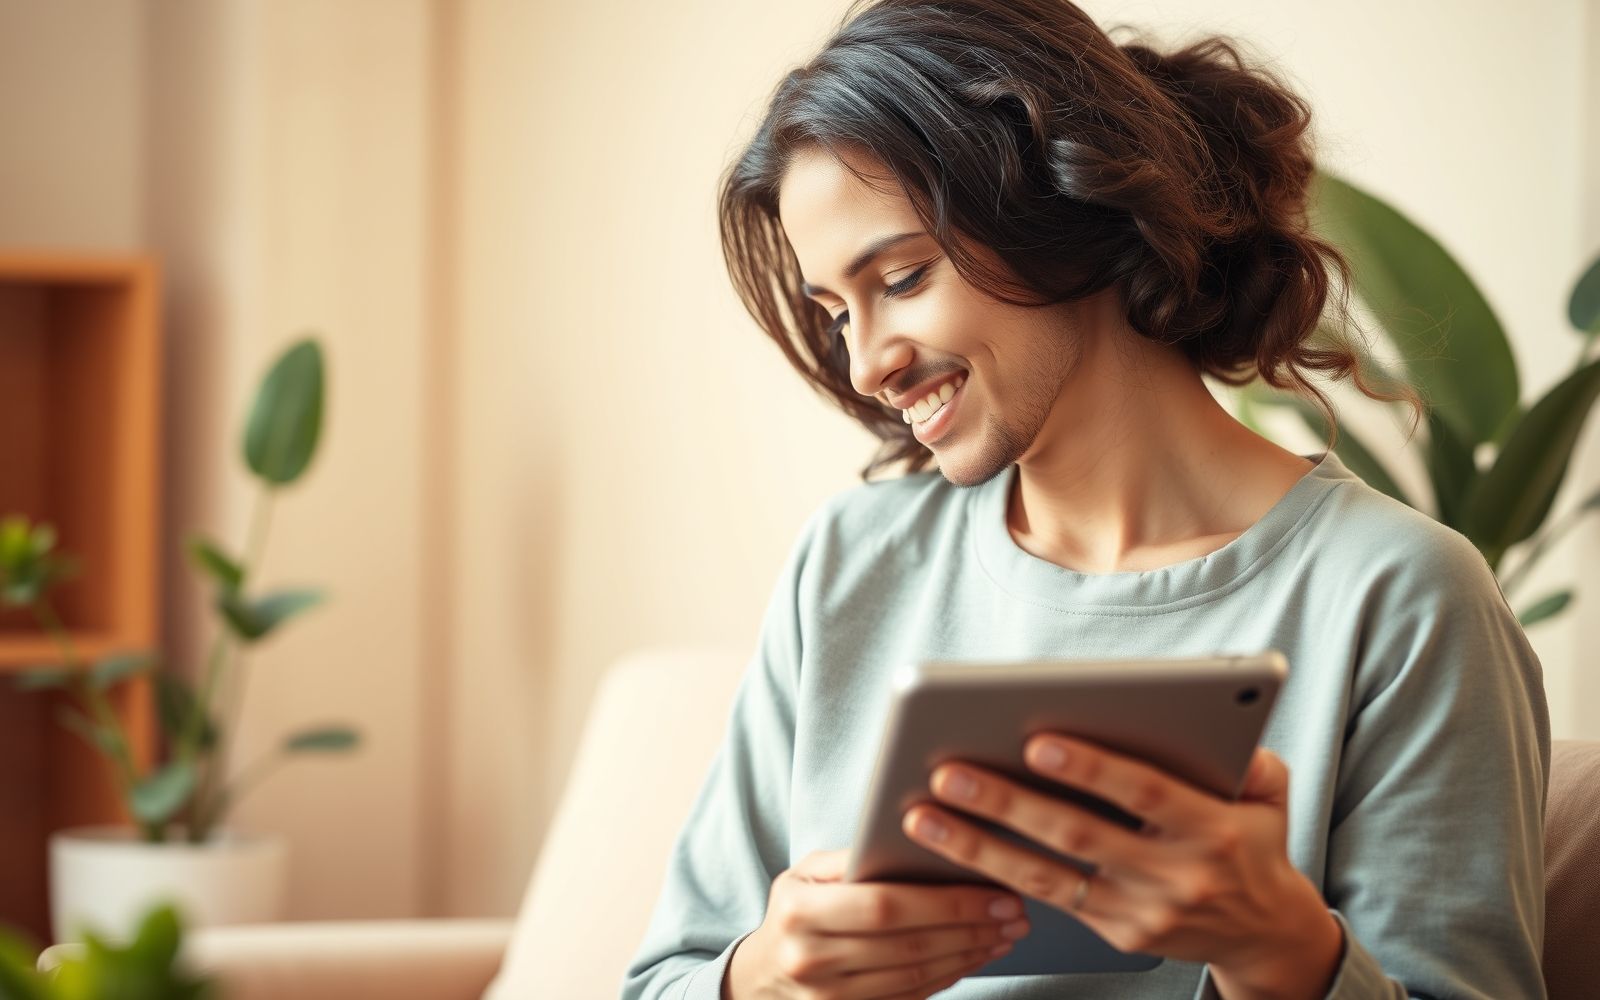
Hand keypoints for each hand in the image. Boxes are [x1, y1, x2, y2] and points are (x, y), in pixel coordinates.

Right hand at [724, 848, 1030, 999]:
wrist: (761, 979)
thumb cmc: (796, 911)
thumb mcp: (805, 873)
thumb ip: (853, 859)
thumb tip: (919, 840)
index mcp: (799, 910)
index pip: (884, 906)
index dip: (945, 903)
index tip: (994, 892)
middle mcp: (811, 958)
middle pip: (909, 945)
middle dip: (970, 928)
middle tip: (1015, 912)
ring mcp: (830, 997)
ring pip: (917, 975)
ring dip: (970, 953)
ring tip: (1007, 931)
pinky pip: (913, 995)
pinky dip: (952, 974)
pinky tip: (978, 953)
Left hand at [899, 737, 1342, 998]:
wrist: (1266, 934)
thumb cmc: (1254, 841)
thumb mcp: (1268, 792)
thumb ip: (1246, 754)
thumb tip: (1210, 718)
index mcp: (1215, 830)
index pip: (1144, 794)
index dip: (1091, 770)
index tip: (1035, 742)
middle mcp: (1176, 877)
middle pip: (1079, 836)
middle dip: (1008, 803)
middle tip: (948, 772)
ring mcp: (1142, 913)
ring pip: (1047, 876)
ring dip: (978, 846)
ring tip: (924, 813)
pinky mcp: (1116, 933)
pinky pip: (1049, 898)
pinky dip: (996, 873)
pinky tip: (952, 847)